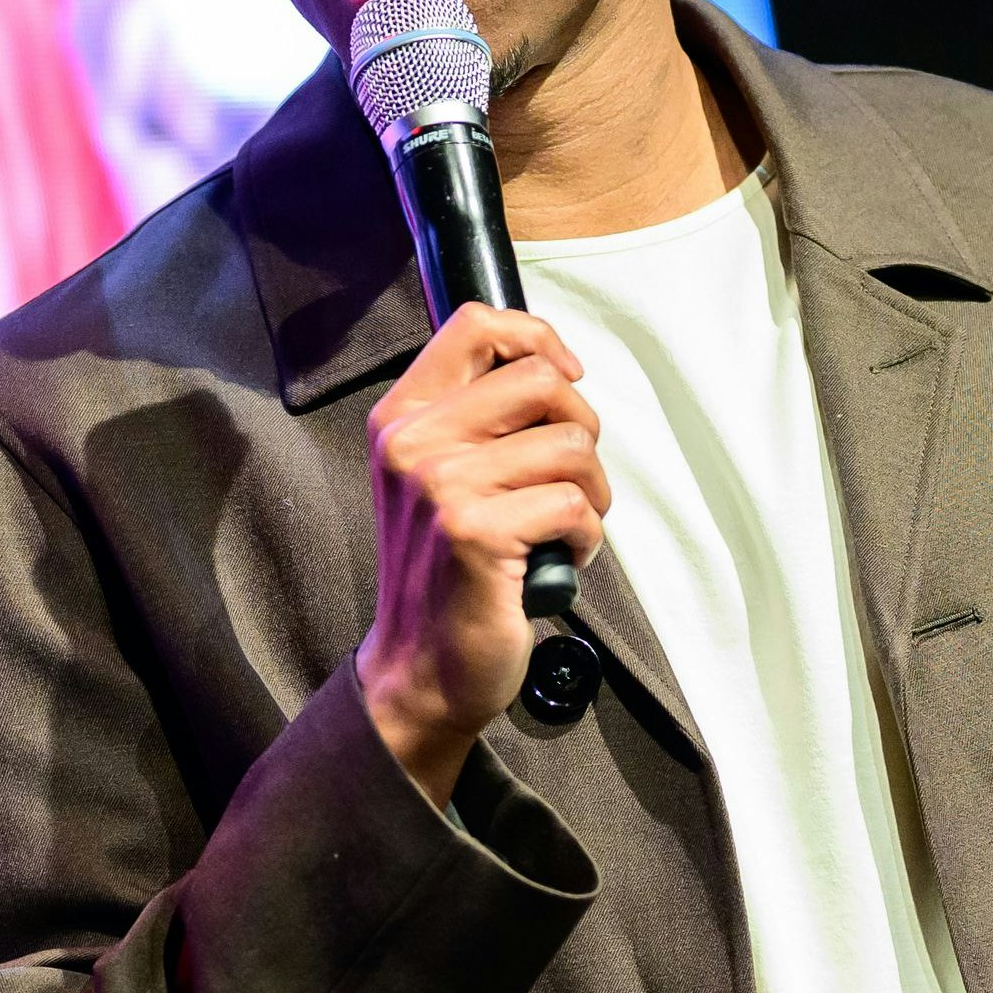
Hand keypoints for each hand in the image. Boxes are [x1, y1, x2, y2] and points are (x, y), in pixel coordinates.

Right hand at [355, 305, 607, 804]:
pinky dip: (585, 538)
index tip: (563, 381)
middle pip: (540, 380)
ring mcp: (440, 486)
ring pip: (571, 446)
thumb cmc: (445, 571)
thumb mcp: (435, 477)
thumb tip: (551, 365)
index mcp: (400, 417)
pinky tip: (558, 559)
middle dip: (581, 428)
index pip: (474, 324)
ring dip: (591, 493)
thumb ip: (475, 418)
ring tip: (563, 528)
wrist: (420, 668)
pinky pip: (574, 506)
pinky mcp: (475, 533)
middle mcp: (412, 443)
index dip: (537, 338)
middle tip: (569, 478)